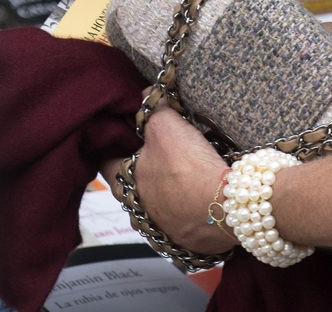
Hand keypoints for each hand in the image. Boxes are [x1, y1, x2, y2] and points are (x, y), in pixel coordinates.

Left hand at [104, 106, 234, 258]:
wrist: (224, 209)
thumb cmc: (188, 169)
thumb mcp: (166, 126)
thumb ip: (153, 110)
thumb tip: (147, 95)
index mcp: (125, 185)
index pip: (107, 160)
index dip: (116, 142)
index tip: (127, 129)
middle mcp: (139, 212)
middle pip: (136, 179)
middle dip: (147, 162)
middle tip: (165, 144)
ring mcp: (163, 228)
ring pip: (160, 198)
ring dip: (170, 184)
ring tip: (189, 166)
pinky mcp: (187, 237)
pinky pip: (183, 213)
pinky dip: (190, 200)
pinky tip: (204, 187)